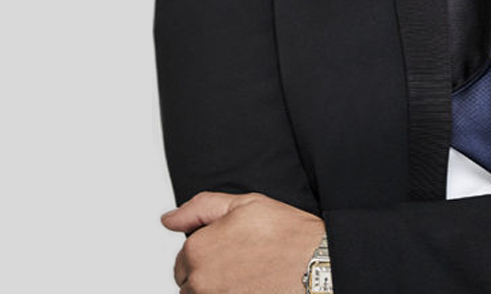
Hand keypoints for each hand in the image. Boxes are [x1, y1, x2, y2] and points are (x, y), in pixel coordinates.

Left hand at [162, 191, 324, 293]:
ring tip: (252, 278)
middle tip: (246, 264)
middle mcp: (200, 282)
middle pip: (191, 284)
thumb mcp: (246, 205)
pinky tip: (254, 287)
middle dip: (211, 274)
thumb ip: (200, 208)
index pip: (184, 260)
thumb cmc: (289, 236)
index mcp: (198, 250)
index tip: (233, 250)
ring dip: (221, 289)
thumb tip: (169, 219)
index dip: (209, 252)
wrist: (321, 268)